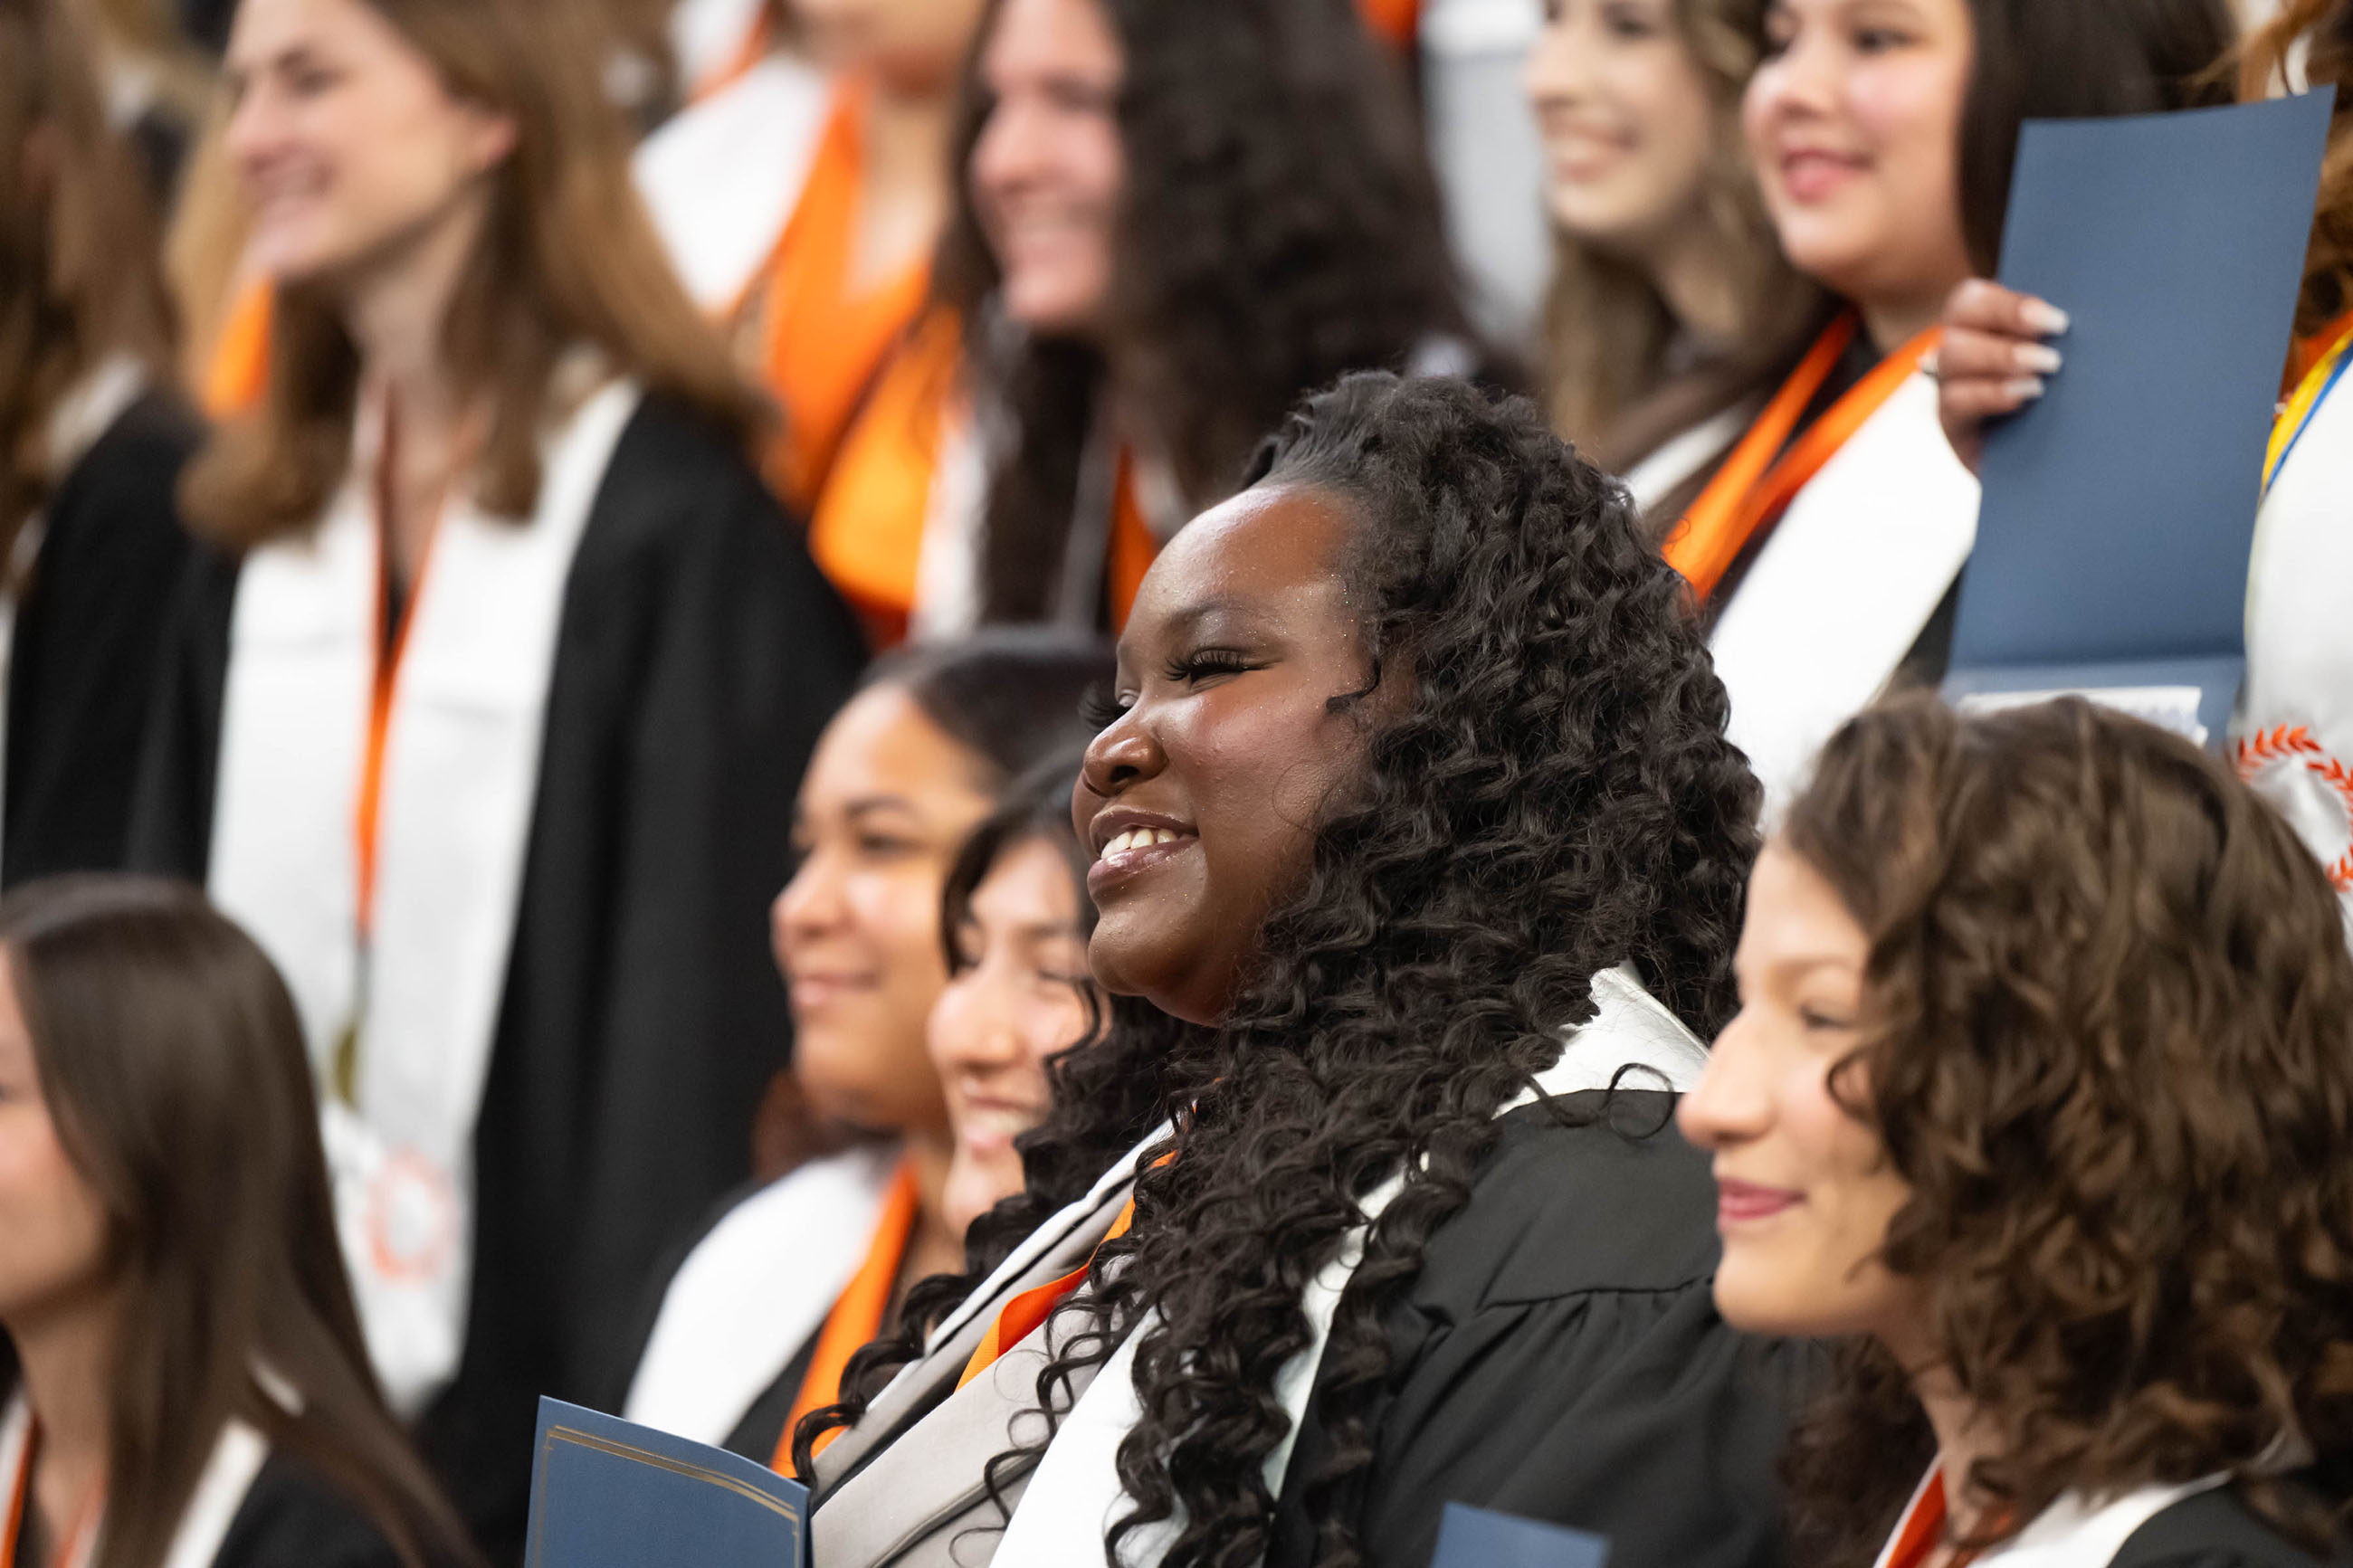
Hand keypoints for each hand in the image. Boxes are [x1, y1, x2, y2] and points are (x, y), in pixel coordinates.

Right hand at [1933, 279, 2069, 473]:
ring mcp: (1952, 387)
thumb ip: (2060, 337)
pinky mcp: (1952, 424)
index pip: (1976, 298)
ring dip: (2002, 356)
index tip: (2058, 319)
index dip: (2011, 302)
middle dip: (2008, 317)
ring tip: (2049, 367)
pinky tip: (2028, 395)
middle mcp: (1962, 351)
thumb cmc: (2066, 408)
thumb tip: (2098, 311)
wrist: (2055, 473)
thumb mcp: (2065, 367)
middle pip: (1960, 316)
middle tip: (2057, 335)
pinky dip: (1992, 392)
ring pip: (1952, 354)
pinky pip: (1955, 400)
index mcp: (1985, 326)